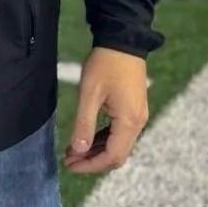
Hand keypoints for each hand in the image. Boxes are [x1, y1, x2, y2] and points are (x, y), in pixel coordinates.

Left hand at [64, 47, 147, 175]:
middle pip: (117, 155)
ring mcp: (138, 116)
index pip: (112, 157)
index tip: (70, 165)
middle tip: (69, 160)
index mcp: (129, 121)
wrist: (123, 40)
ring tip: (73, 151)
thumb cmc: (105, 64)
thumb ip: (84, 124)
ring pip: (119, 145)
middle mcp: (138, 122)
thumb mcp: (89, 94)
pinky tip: (86, 138)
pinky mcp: (134, 109)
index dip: (90, 166)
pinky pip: (120, 133)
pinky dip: (103, 139)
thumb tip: (79, 151)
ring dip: (96, 151)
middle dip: (93, 161)